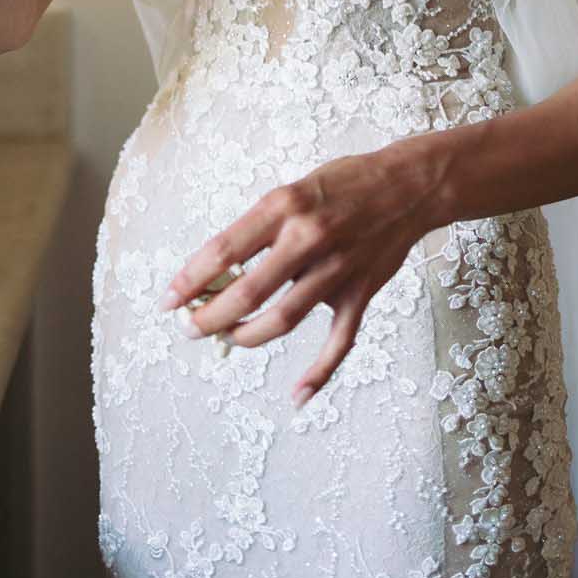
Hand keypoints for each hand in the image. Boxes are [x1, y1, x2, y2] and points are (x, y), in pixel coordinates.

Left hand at [159, 139, 443, 407]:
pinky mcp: (361, 292)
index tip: (168, 301)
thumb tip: (221, 267)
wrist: (409, 185)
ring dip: (246, 337)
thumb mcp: (293, 188)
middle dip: (209, 318)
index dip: (190, 280)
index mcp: (284, 206)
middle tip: (189, 328)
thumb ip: (262, 225)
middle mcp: (309, 238)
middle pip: (248, 293)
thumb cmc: (345, 182)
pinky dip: (318, 373)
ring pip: (282, 320)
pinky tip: (297, 396)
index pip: (223, 250)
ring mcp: (338, 269)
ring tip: (225, 340)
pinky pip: (338, 342)